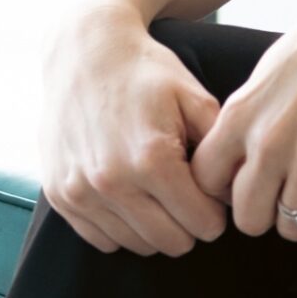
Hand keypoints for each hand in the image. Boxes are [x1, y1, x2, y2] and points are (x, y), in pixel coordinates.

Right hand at [33, 0, 233, 257]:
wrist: (84, 52)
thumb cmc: (146, 73)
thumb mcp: (195, 97)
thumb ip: (222, 149)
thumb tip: (235, 194)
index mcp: (152, 159)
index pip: (204, 225)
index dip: (216, 211)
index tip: (211, 192)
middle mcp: (112, 181)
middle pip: (173, 243)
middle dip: (189, 223)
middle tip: (188, 194)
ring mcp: (81, 191)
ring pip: (138, 246)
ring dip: (156, 226)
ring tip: (158, 191)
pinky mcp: (61, 195)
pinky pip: (103, 240)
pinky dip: (122, 226)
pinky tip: (129, 194)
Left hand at [187, 0, 296, 236]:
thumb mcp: (267, 75)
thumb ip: (247, 121)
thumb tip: (236, 166)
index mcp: (240, 115)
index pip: (205, 184)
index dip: (227, 194)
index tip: (252, 186)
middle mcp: (269, 139)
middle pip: (249, 219)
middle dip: (271, 214)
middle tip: (293, 193)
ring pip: (296, 226)